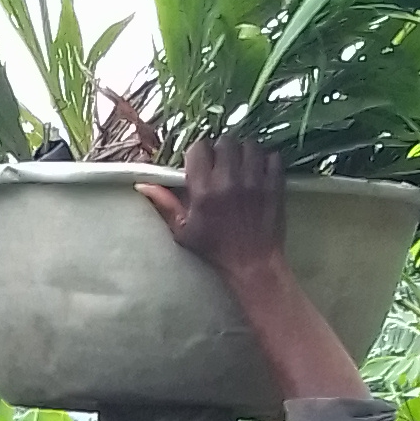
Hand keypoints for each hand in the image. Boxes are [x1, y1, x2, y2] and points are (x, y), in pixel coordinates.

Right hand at [137, 132, 368, 405]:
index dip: (199, 154)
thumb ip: (165, 208)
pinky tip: (261, 174)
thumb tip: (140, 183)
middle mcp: (230, 187)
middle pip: (224, 140)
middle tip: (221, 166)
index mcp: (203, 196)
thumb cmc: (219, 263)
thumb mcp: (186, 238)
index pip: (197, 149)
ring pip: (251, 144)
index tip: (200, 166)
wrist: (260, 280)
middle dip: (222, 149)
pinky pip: (273, 159)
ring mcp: (258, 187)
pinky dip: (267, 162)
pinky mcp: (279, 191)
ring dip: (245, 152)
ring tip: (241, 168)